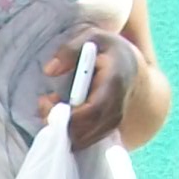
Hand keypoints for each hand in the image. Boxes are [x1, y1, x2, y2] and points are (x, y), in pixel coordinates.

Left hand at [38, 28, 141, 150]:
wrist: (134, 70)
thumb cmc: (111, 51)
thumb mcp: (93, 38)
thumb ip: (70, 50)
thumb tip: (49, 71)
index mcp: (114, 85)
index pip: (91, 111)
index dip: (66, 114)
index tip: (46, 101)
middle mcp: (116, 110)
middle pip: (83, 132)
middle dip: (57, 123)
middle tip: (44, 103)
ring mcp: (113, 124)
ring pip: (81, 140)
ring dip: (60, 128)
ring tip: (52, 104)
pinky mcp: (106, 132)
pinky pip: (83, 141)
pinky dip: (67, 131)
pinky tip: (62, 112)